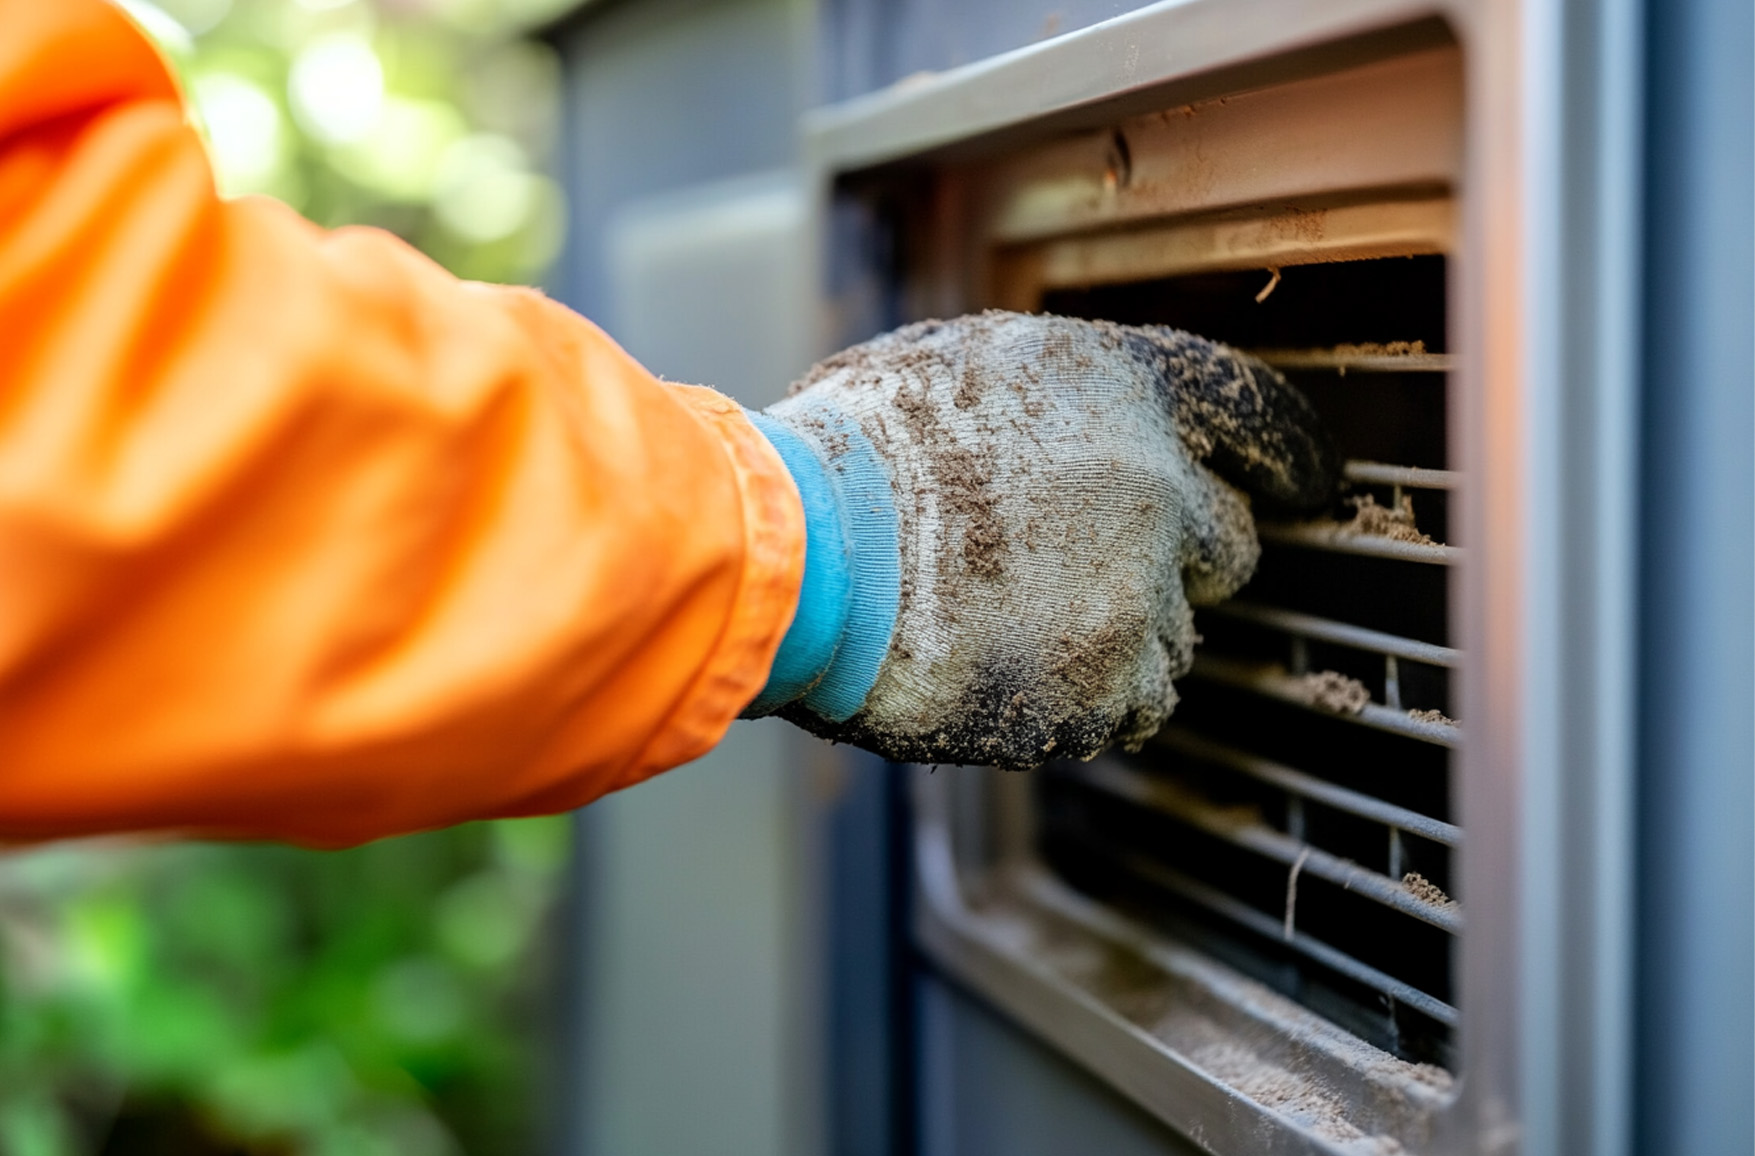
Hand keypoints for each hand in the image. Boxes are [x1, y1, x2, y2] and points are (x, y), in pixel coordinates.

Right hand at [747, 311, 1336, 767]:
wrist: (808, 552)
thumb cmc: (853, 453)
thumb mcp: (954, 365)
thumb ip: (1045, 400)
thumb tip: (1064, 431)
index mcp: (1123, 388)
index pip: (1254, 415)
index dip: (1288, 451)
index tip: (1309, 479)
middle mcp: (1157, 485)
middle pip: (1224, 544)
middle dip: (1173, 559)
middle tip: (1085, 568)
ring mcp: (1139, 590)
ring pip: (1172, 635)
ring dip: (1113, 636)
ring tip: (1009, 621)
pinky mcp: (1106, 681)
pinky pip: (1125, 702)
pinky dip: (1080, 698)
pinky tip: (1006, 667)